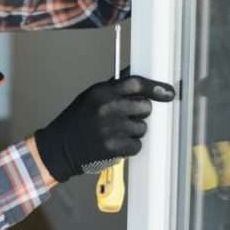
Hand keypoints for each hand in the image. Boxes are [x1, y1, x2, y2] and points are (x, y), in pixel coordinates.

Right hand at [34, 74, 173, 182]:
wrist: (60, 146)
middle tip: (126, 117)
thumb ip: (115, 89)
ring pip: (142, 128)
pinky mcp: (112, 148)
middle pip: (145, 107)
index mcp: (102, 92)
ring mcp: (110, 129)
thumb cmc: (78, 120)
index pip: (136, 84)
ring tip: (115, 132)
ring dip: (134, 132)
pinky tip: (115, 144)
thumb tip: (140, 82)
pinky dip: (129, 147)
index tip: (169, 92)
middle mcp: (107, 108)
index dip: (155, 87)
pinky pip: (136, 145)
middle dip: (140, 113)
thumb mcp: (91, 97)